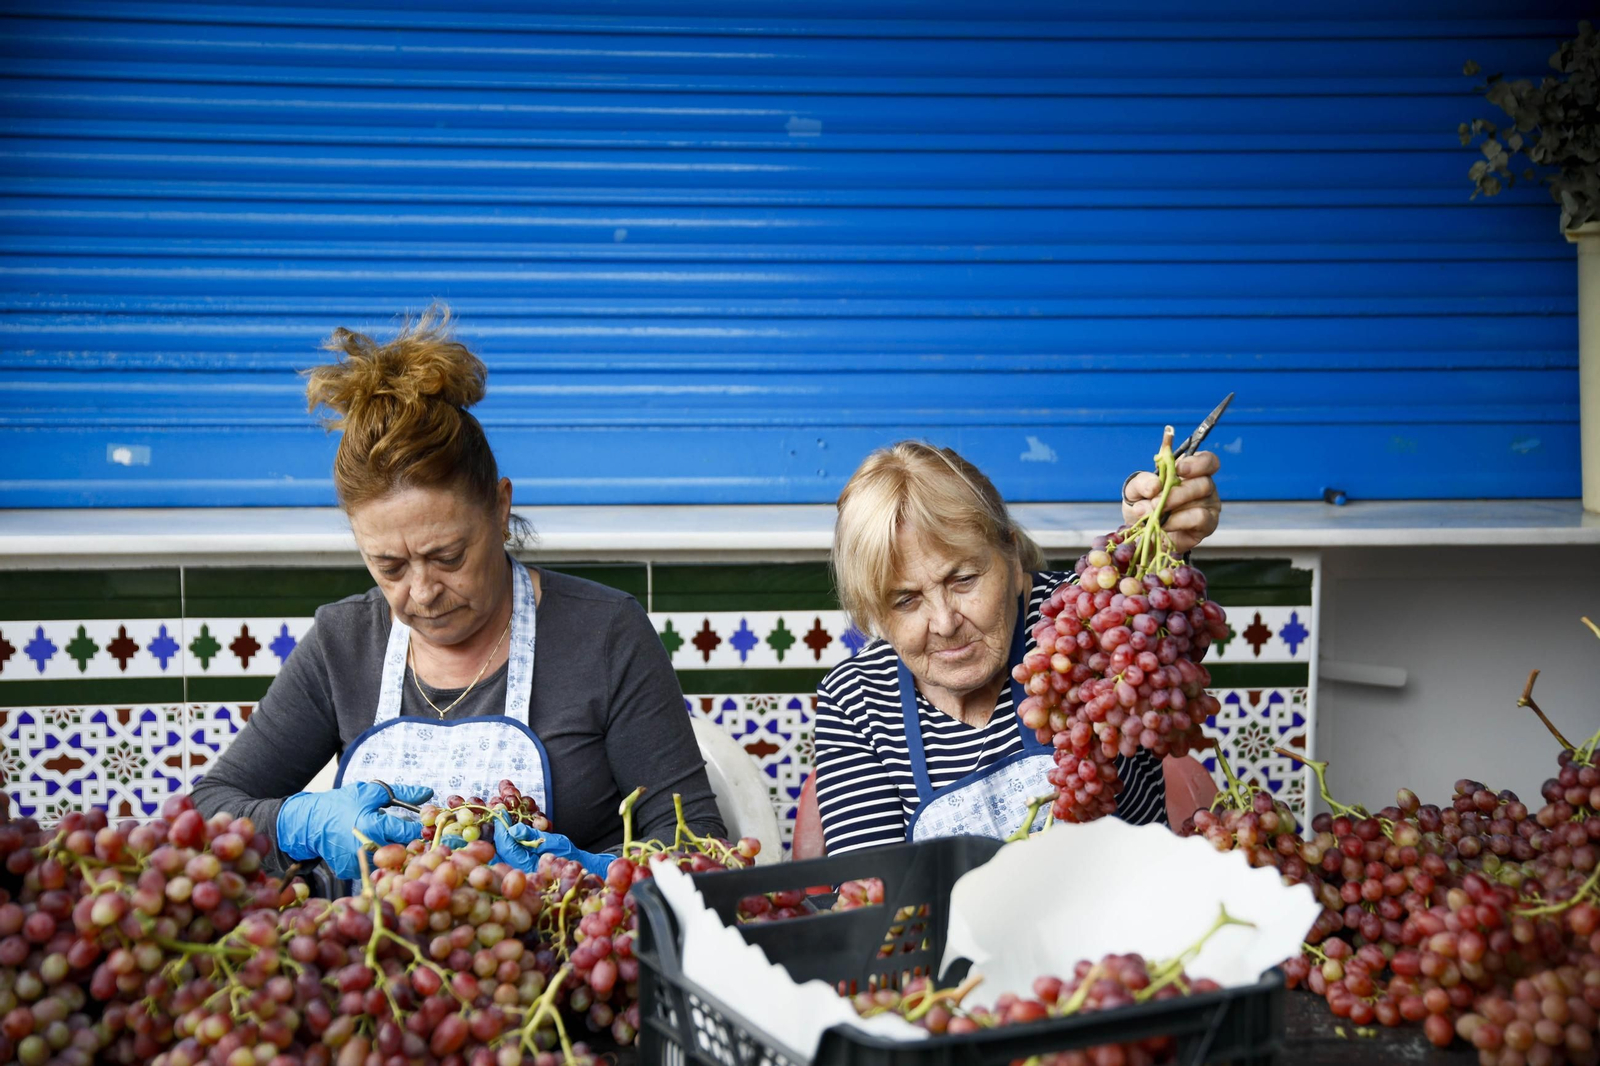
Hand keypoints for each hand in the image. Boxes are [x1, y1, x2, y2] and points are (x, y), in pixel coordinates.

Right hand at [276, 781, 432, 880]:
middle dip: (408, 844)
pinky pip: (371, 868)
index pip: (407, 832)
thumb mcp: (372, 793)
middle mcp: (366, 848)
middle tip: (408, 836)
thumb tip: (429, 793)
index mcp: (373, 826)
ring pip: (387, 863)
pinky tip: (372, 850)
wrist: (310, 822)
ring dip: (393, 854)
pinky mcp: (349, 872)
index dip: (418, 829)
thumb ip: (403, 794)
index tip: (422, 826)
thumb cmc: (343, 803)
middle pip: (400, 851)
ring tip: (389, 842)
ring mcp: (357, 862)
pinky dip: (376, 861)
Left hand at [493, 821, 613, 878]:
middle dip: (497, 831)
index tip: (500, 811)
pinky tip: (507, 830)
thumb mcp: (554, 842)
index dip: (502, 828)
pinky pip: (506, 854)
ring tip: (501, 819)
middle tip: (498, 813)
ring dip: (499, 836)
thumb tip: (513, 829)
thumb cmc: (568, 856)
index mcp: (527, 867)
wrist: (577, 869)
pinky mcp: (519, 868)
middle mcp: (518, 872)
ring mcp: (517, 871)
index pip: (506, 847)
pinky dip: (505, 841)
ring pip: (500, 853)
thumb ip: (533, 836)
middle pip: (498, 851)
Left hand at [1120, 450, 1220, 554]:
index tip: (1178, 469)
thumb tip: (1155, 486)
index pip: (1208, 461)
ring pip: (1202, 502)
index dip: (1197, 463)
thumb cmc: (1144, 503)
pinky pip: (1200, 520)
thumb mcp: (1136, 489)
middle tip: (1155, 502)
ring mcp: (1209, 506)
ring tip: (1155, 515)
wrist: (1142, 530)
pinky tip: (1164, 524)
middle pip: (1205, 483)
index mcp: (1192, 470)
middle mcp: (1205, 486)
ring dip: (1175, 509)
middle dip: (1178, 492)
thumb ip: (1142, 482)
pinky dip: (1179, 521)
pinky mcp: (1207, 525)